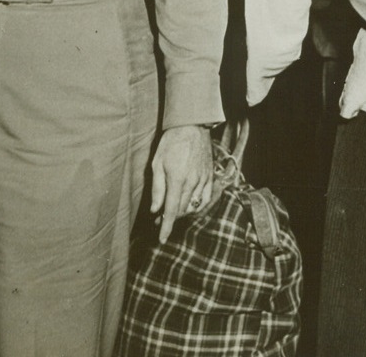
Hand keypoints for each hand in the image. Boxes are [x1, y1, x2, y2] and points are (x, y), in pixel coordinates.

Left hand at [150, 124, 212, 243]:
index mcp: (177, 180)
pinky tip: (190, 204)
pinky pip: (206, 197)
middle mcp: (193, 182)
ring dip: (183, 212)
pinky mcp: (210, 176)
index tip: (161, 239)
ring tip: (173, 210)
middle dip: (170, 218)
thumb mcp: (157, 163)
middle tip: (159, 218)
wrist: (192, 126)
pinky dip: (198, 205)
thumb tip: (155, 209)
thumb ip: (157, 188)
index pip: (171, 211)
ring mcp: (204, 179)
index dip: (166, 227)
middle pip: (182, 210)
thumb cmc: (171, 143)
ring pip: (194, 205)